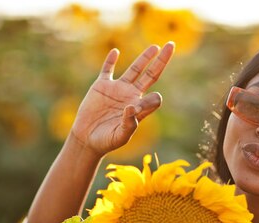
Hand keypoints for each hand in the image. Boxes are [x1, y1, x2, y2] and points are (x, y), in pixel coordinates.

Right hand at [69, 42, 174, 156]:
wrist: (87, 139)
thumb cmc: (106, 141)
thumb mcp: (120, 137)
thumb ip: (129, 124)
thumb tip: (132, 107)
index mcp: (139, 108)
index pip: (154, 98)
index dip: (151, 100)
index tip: (136, 109)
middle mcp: (131, 96)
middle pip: (151, 75)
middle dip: (161, 61)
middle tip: (171, 46)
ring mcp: (117, 89)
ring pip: (134, 69)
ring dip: (145, 57)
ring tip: (155, 47)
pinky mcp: (101, 86)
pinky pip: (107, 70)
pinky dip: (110, 61)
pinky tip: (115, 52)